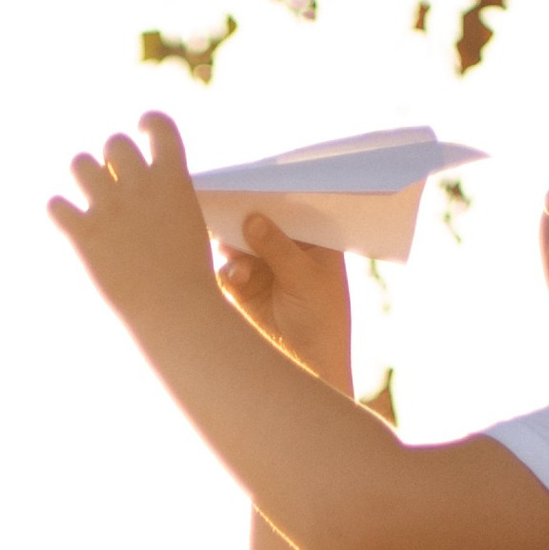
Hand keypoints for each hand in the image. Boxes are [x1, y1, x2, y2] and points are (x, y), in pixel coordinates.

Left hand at [48, 112, 217, 332]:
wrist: (175, 310)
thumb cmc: (189, 277)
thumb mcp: (189, 224)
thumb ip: (167, 197)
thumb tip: (144, 184)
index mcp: (173, 178)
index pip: (159, 126)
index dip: (148, 122)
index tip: (141, 128)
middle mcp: (139, 185)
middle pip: (113, 144)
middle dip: (112, 159)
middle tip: (114, 180)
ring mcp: (110, 208)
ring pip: (79, 164)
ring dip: (83, 174)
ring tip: (89, 194)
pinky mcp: (85, 235)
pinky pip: (56, 206)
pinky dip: (59, 211)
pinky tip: (68, 220)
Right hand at [217, 211, 351, 389]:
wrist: (308, 370)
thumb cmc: (321, 323)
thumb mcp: (306, 280)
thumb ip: (278, 248)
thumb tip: (251, 218)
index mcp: (312, 240)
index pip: (291, 207)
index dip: (274, 194)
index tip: (257, 179)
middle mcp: (285, 248)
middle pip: (260, 220)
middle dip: (245, 212)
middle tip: (230, 199)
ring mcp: (262, 267)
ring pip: (239, 242)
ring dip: (233, 239)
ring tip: (228, 237)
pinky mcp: (242, 288)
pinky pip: (227, 269)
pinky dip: (229, 268)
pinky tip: (236, 274)